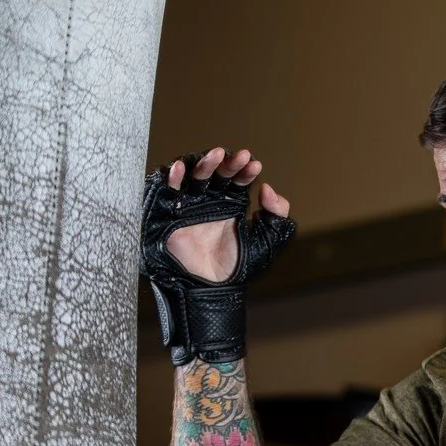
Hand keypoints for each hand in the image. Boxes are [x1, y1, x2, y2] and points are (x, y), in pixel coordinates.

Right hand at [163, 147, 288, 281]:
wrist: (210, 290)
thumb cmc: (237, 268)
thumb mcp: (267, 242)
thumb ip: (277, 217)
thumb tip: (269, 190)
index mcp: (232, 203)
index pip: (238, 178)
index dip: (245, 169)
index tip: (254, 165)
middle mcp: (211, 199)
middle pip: (217, 171)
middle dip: (227, 161)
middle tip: (238, 157)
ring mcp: (189, 203)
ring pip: (194, 175)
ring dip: (203, 162)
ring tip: (214, 155)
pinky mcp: (169, 211)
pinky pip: (168, 189)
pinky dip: (172, 177)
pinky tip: (180, 169)